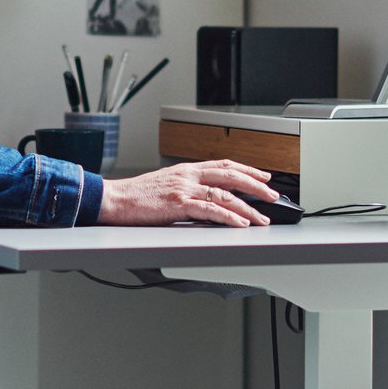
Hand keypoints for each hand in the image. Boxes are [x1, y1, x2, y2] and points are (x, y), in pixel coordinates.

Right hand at [96, 160, 274, 226]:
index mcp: (187, 169)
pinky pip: (210, 211)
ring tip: (262, 218)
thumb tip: (205, 196)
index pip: (224, 164)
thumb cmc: (136, 195)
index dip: (247, 170)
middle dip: (256, 186)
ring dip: (248, 207)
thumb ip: (187, 186)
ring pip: (225, 195)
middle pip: (231, 176)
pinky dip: (228, 217)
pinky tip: (240, 223)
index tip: (264, 176)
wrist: (114, 199)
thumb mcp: (166, 183)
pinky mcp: (178, 205)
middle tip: (273, 196)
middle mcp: (189, 175)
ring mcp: (184, 189)